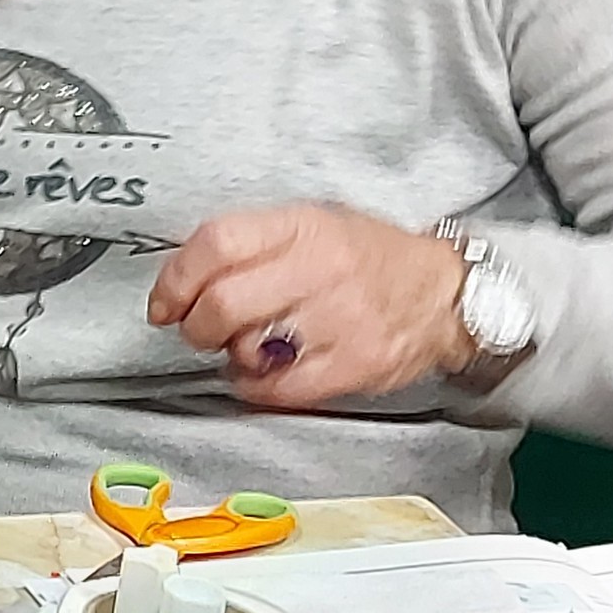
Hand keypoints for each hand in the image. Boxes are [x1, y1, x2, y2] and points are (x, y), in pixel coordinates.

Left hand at [148, 204, 472, 406]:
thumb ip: (252, 245)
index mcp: (302, 226)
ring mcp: (342, 317)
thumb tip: (182, 279)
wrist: (448, 293)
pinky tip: (265, 374)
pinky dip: (258, 387)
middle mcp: (321, 268)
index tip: (164, 303)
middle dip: (196, 326)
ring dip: (230, 356)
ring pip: (249, 347)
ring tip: (244, 348)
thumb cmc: (367, 259)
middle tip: (200, 331)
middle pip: (223, 302)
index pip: (216, 243)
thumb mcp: (312, 225)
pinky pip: (282, 387)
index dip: (175, 279)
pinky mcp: (358, 362)